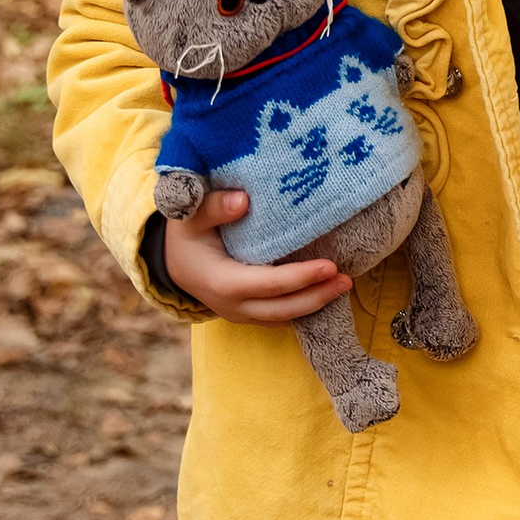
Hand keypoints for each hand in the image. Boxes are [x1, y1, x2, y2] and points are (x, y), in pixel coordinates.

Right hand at [164, 188, 350, 324]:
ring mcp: (241, 314)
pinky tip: (325, 293)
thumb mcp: (190, 216)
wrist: (171, 263)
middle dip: (317, 296)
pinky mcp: (249, 314)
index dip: (301, 277)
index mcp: (221, 283)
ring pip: (284, 318)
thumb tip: (244, 201)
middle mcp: (233, 306)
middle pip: (283, 309)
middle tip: (347, 279)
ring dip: (315, 304)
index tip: (330, 266)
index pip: (269, 284)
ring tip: (344, 285)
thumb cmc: (184, 235)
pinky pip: (279, 317)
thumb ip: (214, 207)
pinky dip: (303, 308)